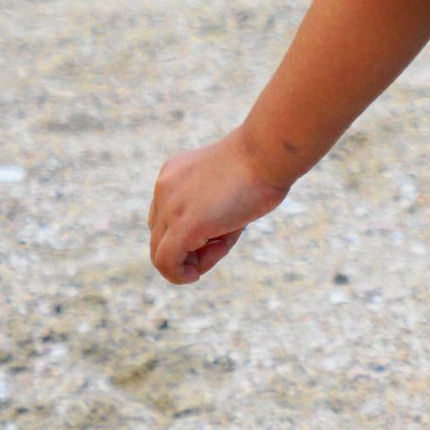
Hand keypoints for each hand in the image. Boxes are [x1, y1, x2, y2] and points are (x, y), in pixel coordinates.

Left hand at [149, 129, 286, 283]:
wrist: (267, 154)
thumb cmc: (262, 166)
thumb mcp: (227, 183)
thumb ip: (212, 205)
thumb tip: (212, 236)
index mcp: (174, 174)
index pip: (167, 216)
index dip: (190, 230)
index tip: (221, 228)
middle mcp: (164, 188)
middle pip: (162, 235)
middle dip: (189, 248)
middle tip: (221, 243)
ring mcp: (170, 208)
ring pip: (162, 252)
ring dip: (190, 261)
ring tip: (222, 246)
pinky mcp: (183, 227)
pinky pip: (166, 263)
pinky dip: (178, 275)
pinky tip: (195, 275)